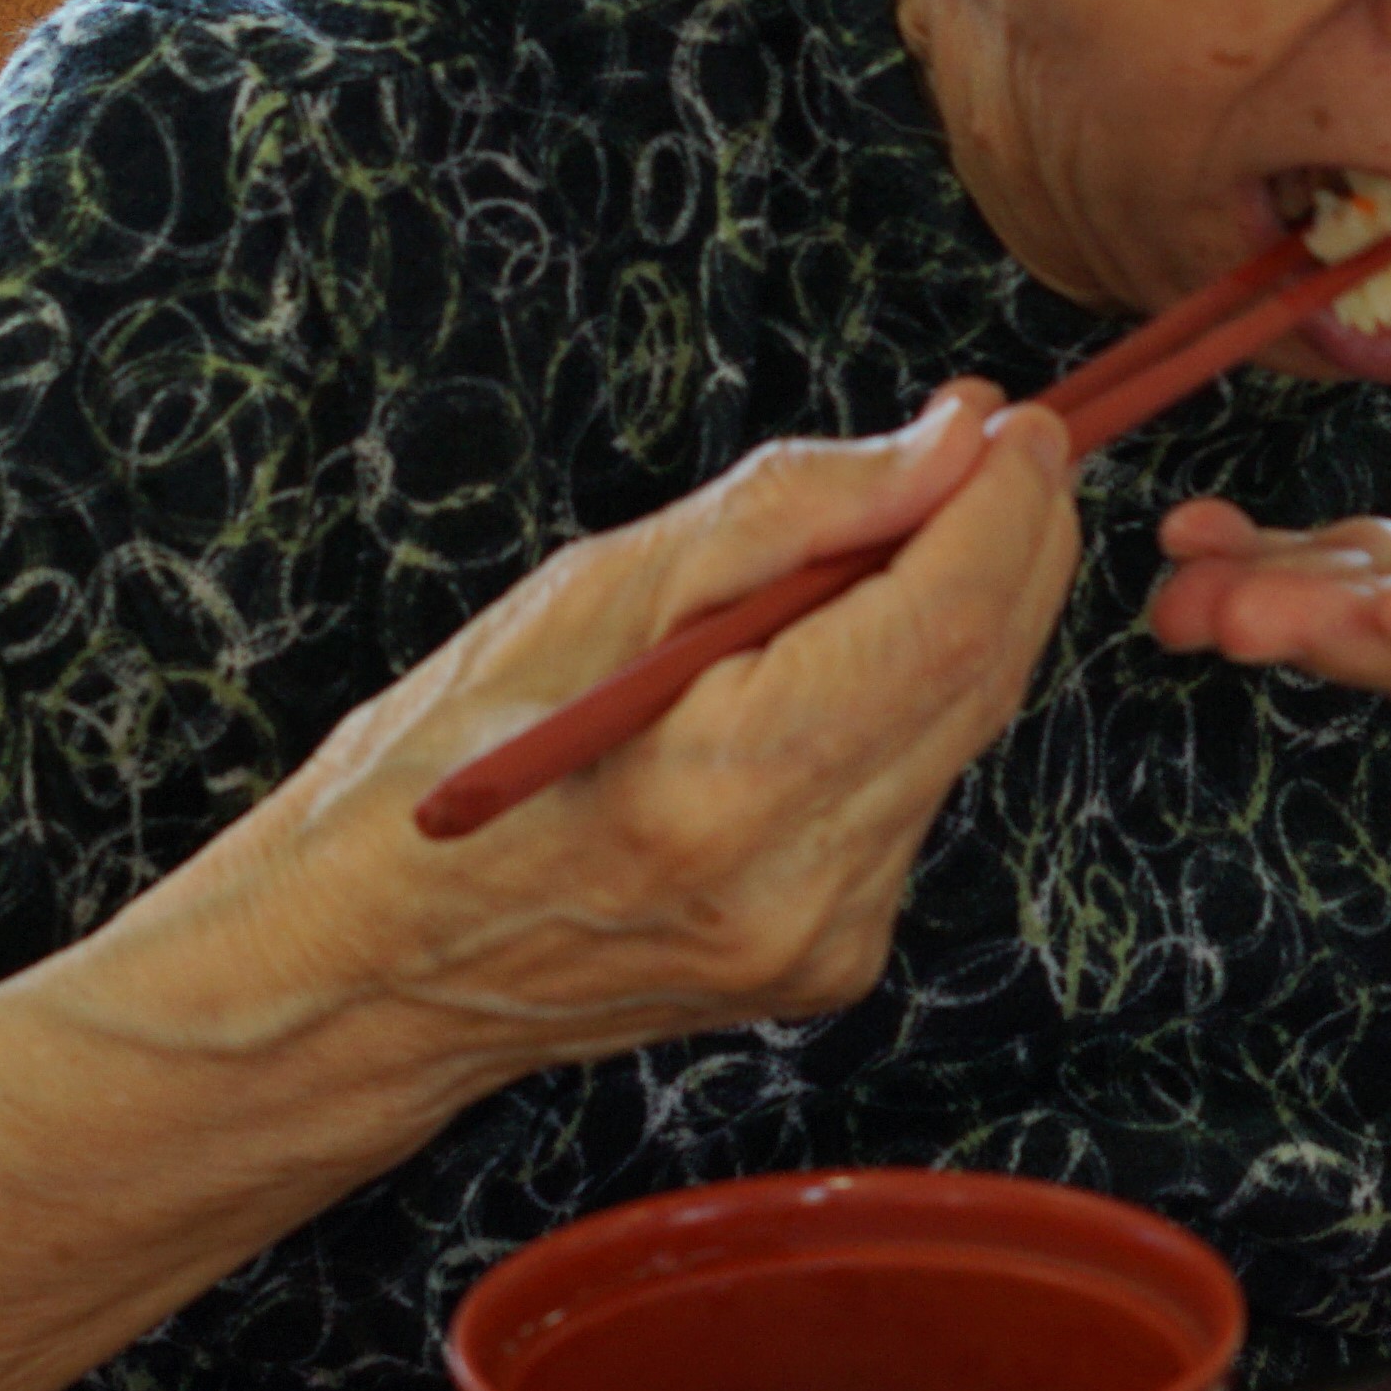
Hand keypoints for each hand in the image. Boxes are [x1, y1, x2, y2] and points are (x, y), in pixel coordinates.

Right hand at [62, 386, 1080, 1151]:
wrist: (371, 968)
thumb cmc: (446, 757)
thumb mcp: (592, 590)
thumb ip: (793, 512)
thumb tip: (961, 444)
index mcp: (723, 791)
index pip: (943, 628)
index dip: (1006, 509)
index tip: (1019, 422)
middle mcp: (799, 888)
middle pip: (979, 681)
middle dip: (1011, 546)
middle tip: (997, 444)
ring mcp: (825, 941)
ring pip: (958, 737)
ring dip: (958, 620)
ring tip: (896, 536)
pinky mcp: (833, 960)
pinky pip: (910, 794)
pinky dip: (902, 705)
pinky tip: (833, 663)